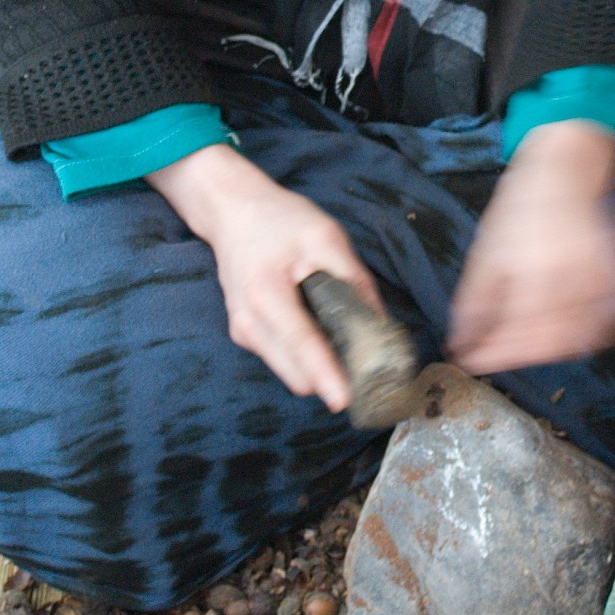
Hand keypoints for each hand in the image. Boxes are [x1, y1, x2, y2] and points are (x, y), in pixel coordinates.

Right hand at [148, 143, 379, 410]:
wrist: (232, 214)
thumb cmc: (280, 221)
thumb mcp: (326, 238)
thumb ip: (354, 282)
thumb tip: (382, 327)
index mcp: (266, 294)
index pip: (302, 345)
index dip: (327, 376)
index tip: (347, 401)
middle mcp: (248, 323)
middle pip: (298, 376)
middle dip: (333, 376)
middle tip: (370, 366)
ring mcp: (244, 334)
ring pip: (292, 374)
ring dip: (321, 369)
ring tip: (346, 340)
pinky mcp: (246, 338)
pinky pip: (285, 362)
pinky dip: (308, 357)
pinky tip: (319, 327)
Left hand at [448, 119, 614, 374]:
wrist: (566, 168)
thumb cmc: (522, 208)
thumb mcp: (487, 251)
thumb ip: (474, 304)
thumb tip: (460, 347)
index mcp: (539, 270)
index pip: (521, 333)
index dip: (497, 354)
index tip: (476, 361)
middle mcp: (577, 276)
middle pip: (555, 342)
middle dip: (523, 354)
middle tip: (500, 352)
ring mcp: (608, 276)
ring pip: (587, 337)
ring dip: (556, 349)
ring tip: (531, 345)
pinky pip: (614, 319)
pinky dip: (593, 334)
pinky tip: (571, 331)